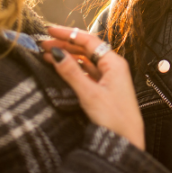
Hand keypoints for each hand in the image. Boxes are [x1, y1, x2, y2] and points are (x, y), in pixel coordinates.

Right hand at [41, 25, 144, 149]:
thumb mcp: (90, 94)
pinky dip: (73, 69)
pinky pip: (87, 72)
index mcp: (114, 63)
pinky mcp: (105, 89)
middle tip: (44, 44)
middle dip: (65, 44)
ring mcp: (109, 78)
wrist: (128, 142)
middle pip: (86, 49)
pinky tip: (61, 69)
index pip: (88, 40)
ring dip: (68, 56)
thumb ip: (72, 73)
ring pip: (85, 61)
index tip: (49, 30)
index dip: (68, 34)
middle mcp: (113, 67)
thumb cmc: (115, 119)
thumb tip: (56, 53)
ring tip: (47, 55)